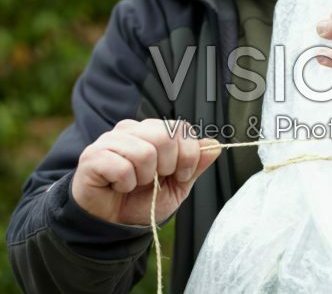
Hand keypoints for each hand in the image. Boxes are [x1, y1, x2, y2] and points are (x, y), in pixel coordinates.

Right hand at [72, 119, 220, 224]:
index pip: (181, 128)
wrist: (112, 224)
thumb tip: (215, 145)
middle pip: (165, 136)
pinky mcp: (93, 156)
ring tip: (134, 184)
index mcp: (153, 131)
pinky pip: (121, 167)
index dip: (187, 155)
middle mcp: (132, 129)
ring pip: (145, 152)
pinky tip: (118, 187)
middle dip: (168, 166)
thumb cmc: (142, 201)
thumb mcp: (177, 186)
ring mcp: (110, 140)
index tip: (179, 175)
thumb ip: (194, 165)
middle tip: (154, 180)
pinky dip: (125, 184)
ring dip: (144, 178)